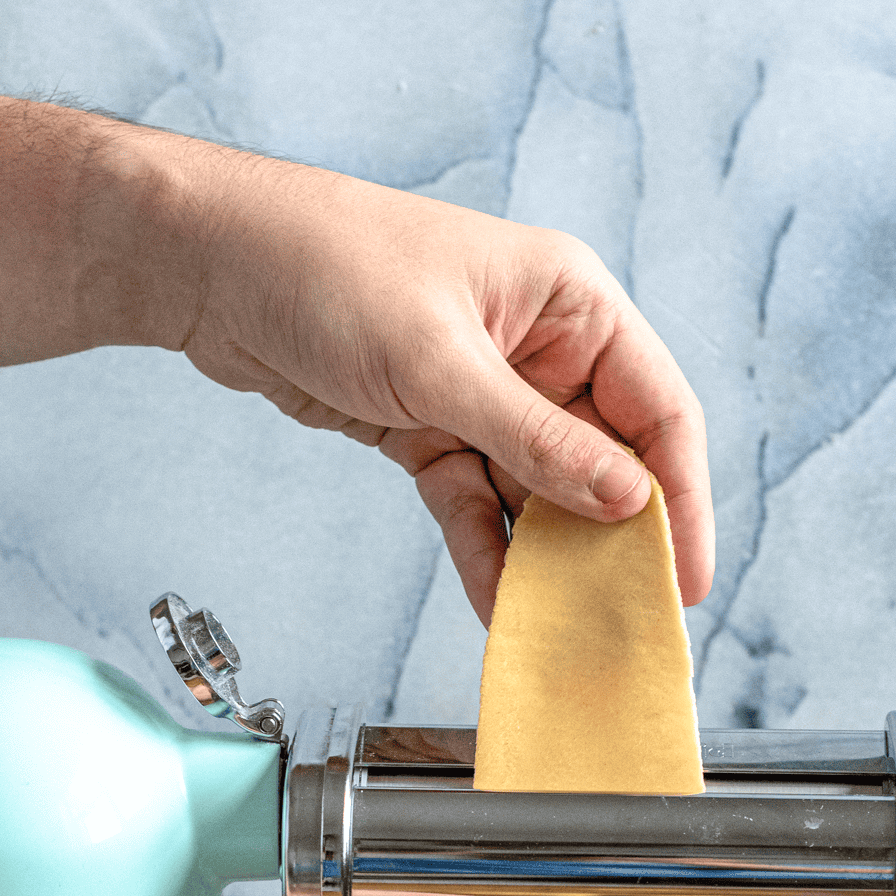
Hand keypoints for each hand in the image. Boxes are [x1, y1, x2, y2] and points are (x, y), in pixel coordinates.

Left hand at [0, 85, 711, 620]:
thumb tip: (625, 501)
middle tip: (631, 619)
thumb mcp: (441, 362)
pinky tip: (499, 609)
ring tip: (567, 630)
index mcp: (569, 303)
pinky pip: (474, 508)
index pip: (656, 410)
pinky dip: (485, 556)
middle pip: (604, 462)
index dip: (681, 498)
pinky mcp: (430, 431)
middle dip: (615, 542)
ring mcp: (483, 395)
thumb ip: (535, 440)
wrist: (210, 265)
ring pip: (537, 495)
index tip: (685, 575)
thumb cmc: (325, 265)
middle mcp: (538, 349)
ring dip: (548, 561)